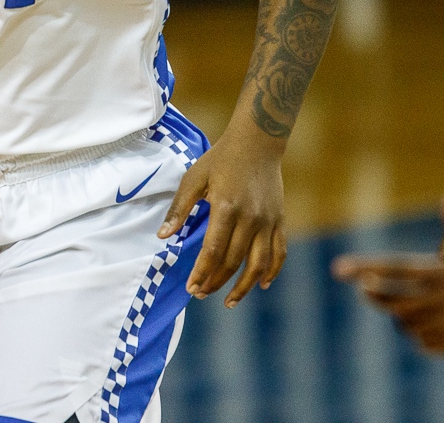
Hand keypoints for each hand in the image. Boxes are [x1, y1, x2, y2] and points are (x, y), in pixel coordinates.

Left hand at [159, 133, 287, 306]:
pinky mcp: (280, 220)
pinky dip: (272, 271)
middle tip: (201, 294)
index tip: (191, 288)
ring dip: (244, 286)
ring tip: (230, 301)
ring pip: (259, 264)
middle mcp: (250, 218)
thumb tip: (162, 237)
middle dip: (216, 282)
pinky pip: (279, 252)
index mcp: (226, 208)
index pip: (214, 251)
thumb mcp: (194, 178)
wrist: (257, 142)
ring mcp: (269, 221)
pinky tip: (261, 284)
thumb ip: (179, 209)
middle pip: (234, 262)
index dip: (202, 273)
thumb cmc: (220, 159)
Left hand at [332, 193, 443, 357]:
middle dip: (373, 293)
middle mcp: (438, 302)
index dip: (366, 268)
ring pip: (405, 322)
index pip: (394, 270)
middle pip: (390, 299)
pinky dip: (418, 333)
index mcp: (443, 275)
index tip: (342, 269)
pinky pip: (423, 342)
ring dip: (397, 313)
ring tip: (396, 304)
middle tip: (363, 287)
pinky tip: (421, 324)